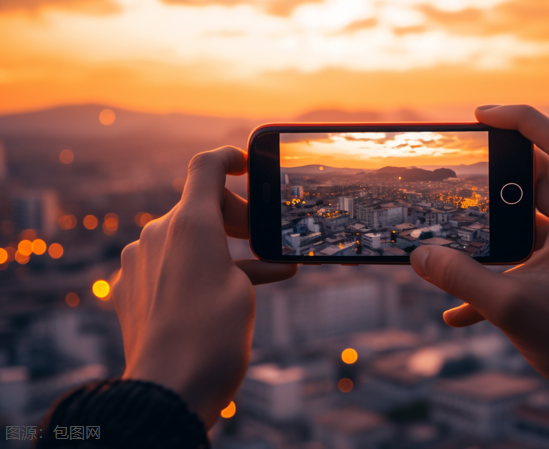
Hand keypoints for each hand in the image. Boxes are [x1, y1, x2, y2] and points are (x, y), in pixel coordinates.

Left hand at [111, 147, 296, 427]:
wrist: (169, 391)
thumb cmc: (214, 339)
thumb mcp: (244, 289)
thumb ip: (241, 259)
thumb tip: (244, 260)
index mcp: (189, 224)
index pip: (205, 168)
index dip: (228, 158)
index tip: (244, 164)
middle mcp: (156, 235)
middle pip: (198, 206)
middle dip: (234, 218)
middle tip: (264, 241)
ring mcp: (137, 263)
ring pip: (184, 239)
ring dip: (219, 249)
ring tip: (262, 271)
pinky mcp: (128, 290)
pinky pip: (164, 267)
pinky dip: (192, 271)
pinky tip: (217, 293)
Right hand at [410, 105, 548, 395]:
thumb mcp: (509, 307)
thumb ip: (460, 277)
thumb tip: (419, 255)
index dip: (525, 121)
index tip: (483, 115)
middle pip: (539, 177)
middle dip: (498, 172)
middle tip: (462, 170)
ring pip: (524, 218)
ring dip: (489, 225)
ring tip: (453, 232)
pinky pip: (517, 259)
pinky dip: (489, 273)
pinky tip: (456, 311)